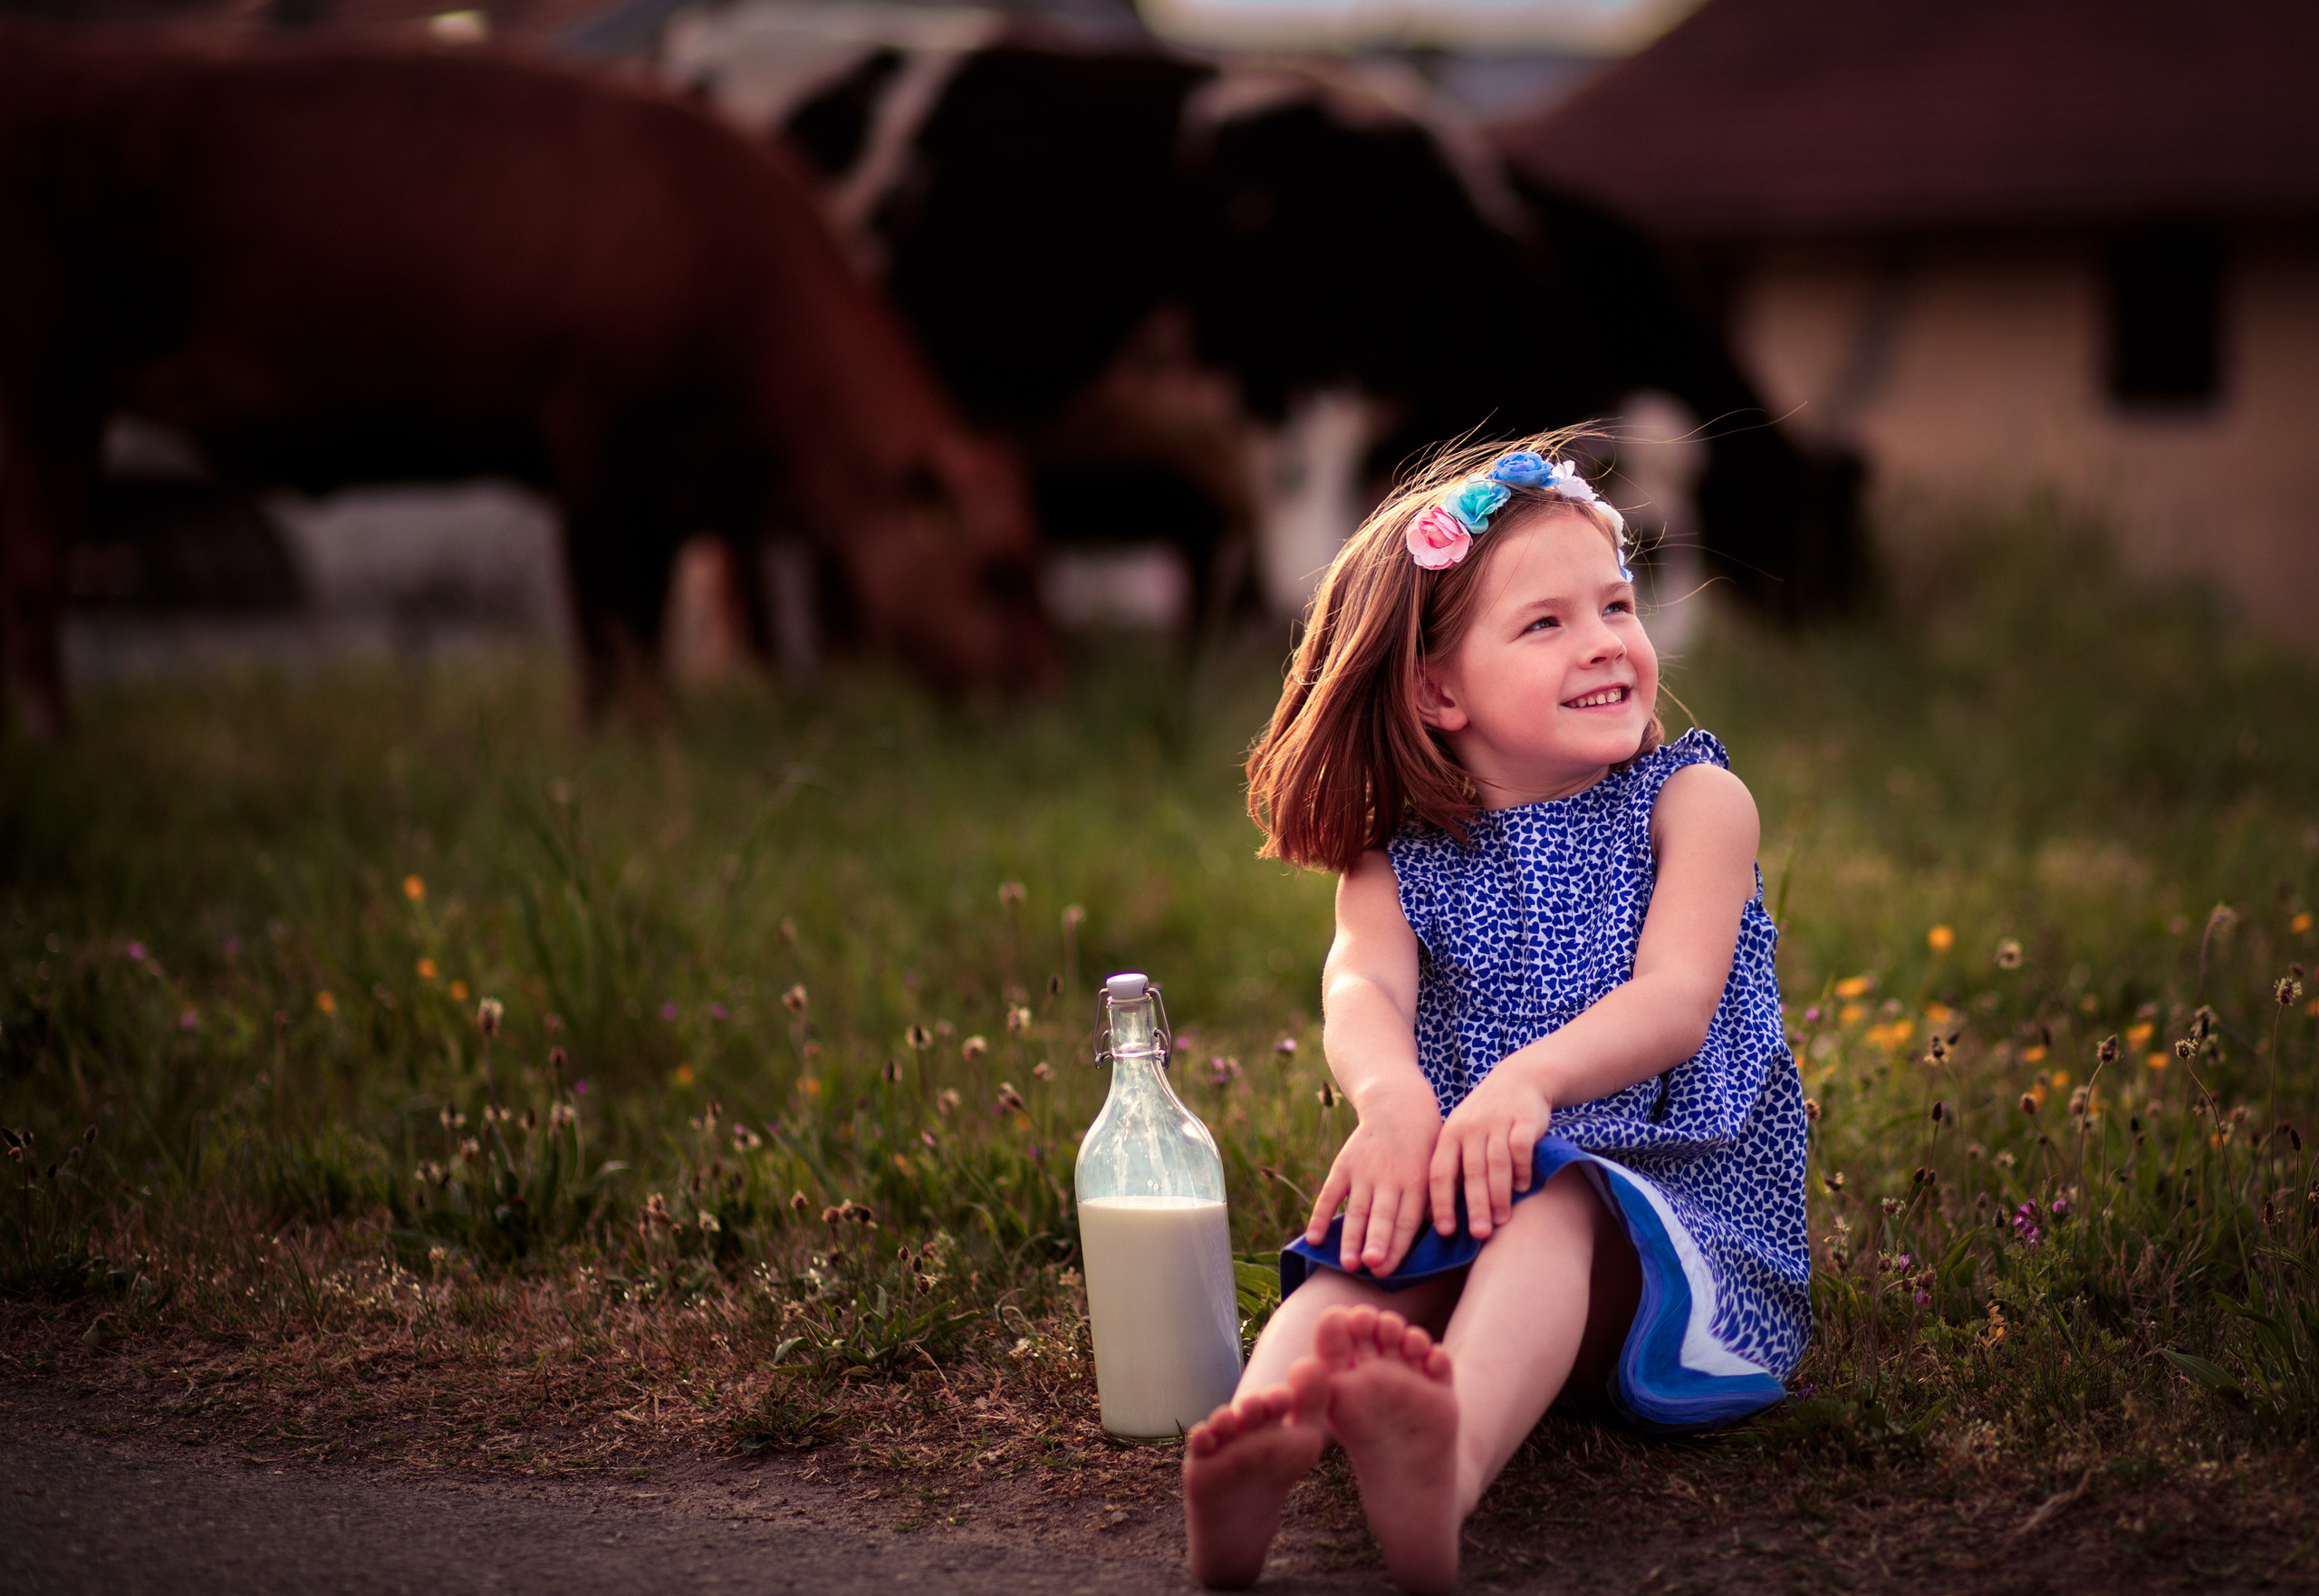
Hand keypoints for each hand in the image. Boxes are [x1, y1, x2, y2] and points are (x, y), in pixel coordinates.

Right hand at [1303, 1088, 1441, 1277]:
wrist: (1398, 1106)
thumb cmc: (1425, 1147)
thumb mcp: (1438, 1167)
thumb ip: (1435, 1200)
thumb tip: (1438, 1237)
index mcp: (1417, 1182)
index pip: (1407, 1220)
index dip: (1398, 1247)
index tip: (1389, 1271)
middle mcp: (1390, 1178)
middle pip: (1382, 1216)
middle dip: (1376, 1242)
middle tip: (1370, 1266)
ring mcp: (1364, 1171)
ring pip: (1356, 1209)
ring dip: (1350, 1237)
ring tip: (1347, 1264)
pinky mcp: (1344, 1164)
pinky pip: (1329, 1194)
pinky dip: (1320, 1216)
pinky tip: (1314, 1240)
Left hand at [1429, 1062, 1554, 1240]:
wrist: (1519, 1079)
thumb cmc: (1485, 1120)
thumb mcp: (1461, 1135)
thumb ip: (1453, 1167)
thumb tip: (1436, 1214)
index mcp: (1450, 1135)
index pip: (1440, 1173)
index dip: (1441, 1203)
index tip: (1445, 1231)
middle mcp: (1470, 1128)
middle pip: (1471, 1172)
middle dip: (1475, 1206)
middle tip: (1479, 1234)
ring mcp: (1497, 1123)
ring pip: (1496, 1164)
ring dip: (1500, 1194)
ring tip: (1502, 1220)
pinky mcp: (1523, 1120)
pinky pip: (1521, 1148)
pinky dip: (1522, 1169)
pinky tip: (1524, 1188)